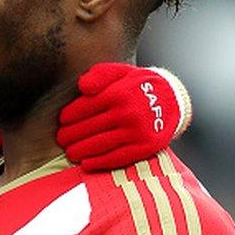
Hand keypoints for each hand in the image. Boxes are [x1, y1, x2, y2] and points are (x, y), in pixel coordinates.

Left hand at [58, 63, 191, 170]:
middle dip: (70, 135)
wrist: (173, 100)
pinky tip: (86, 164)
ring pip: (100, 144)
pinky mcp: (145, 147)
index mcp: (118, 93)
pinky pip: (117, 158)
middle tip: (61, 139)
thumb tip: (82, 87)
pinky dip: (99, 162)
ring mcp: (136, 132)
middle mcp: (127, 113)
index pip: (84, 108)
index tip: (62, 121)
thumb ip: (99, 75)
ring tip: (70, 152)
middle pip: (89, 128)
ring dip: (80, 150)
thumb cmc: (137, 85)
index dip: (69, 116)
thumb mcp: (119, 71)